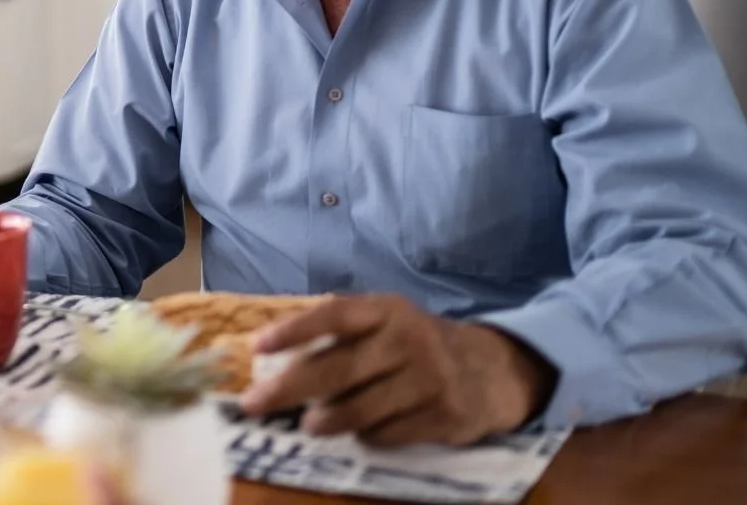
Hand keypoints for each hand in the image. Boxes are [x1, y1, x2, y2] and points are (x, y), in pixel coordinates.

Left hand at [239, 294, 555, 446]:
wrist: (492, 370)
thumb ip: (340, 334)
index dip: (294, 331)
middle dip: (288, 389)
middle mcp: (409, 340)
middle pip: (338, 369)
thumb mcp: (385, 323)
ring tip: (309, 424)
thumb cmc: (416, 344)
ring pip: (359, 409)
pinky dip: (364, 436)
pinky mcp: (443, 416)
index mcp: (387, 310)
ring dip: (324, 421)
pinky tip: (362, 430)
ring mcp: (429, 379)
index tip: (257, 348)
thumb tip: (274, 359)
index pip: (334, 315)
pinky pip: (385, 434)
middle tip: (254, 404)